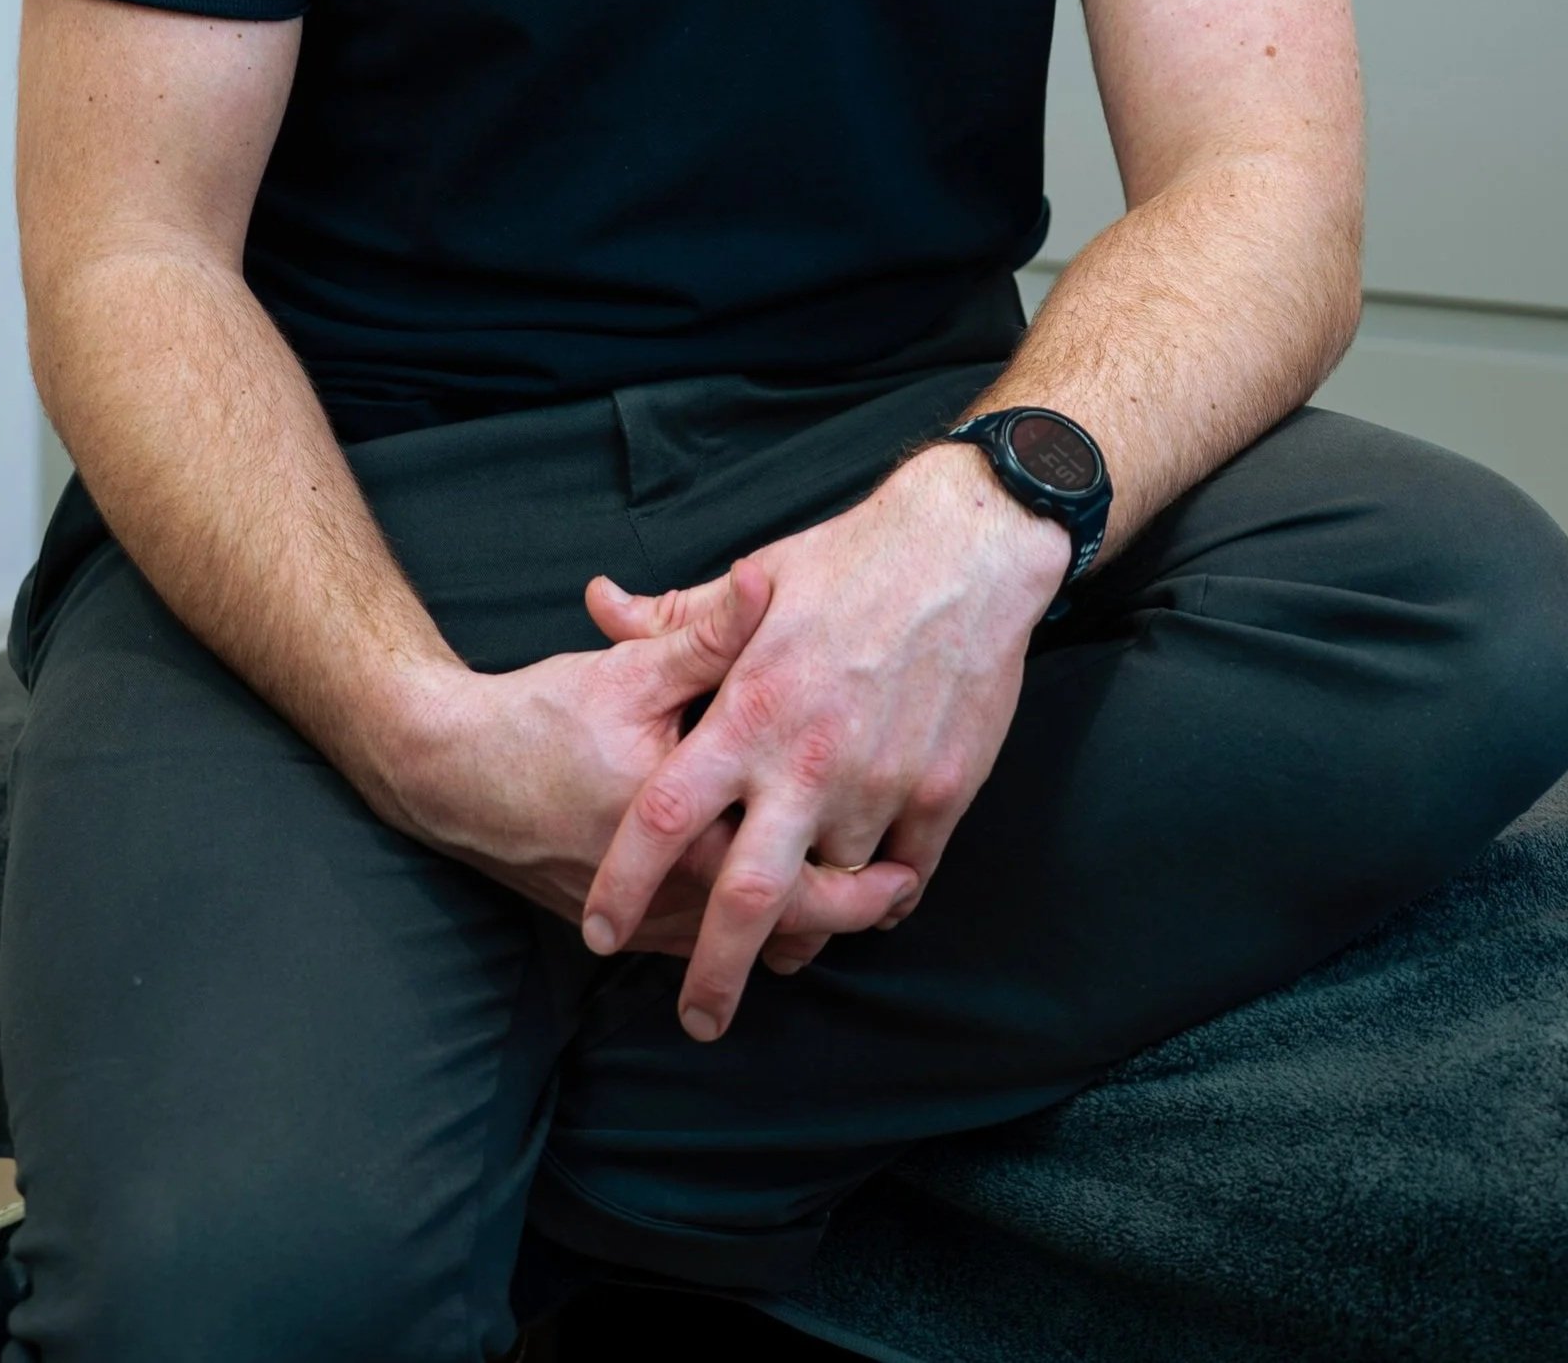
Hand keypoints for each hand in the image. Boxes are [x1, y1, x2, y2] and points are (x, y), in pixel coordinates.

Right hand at [376, 564, 919, 959]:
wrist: (452, 774)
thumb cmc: (544, 719)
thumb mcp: (631, 670)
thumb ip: (709, 632)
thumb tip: (767, 575)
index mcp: (684, 830)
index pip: (794, 877)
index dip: (863, 875)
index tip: (912, 859)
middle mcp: (670, 890)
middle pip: (785, 927)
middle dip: (849, 915)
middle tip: (902, 889)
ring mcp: (647, 919)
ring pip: (746, 941)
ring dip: (802, 924)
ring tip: (864, 895)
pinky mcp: (628, 924)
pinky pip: (708, 938)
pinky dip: (752, 925)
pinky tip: (783, 900)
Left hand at [579, 445, 1071, 1038]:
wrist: (966, 549)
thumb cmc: (852, 558)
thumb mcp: (756, 578)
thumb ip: (677, 618)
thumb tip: (601, 607)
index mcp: (749, 712)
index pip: (667, 815)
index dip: (628, 880)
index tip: (601, 930)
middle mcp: (806, 761)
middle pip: (748, 896)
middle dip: (715, 971)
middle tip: (696, 1019)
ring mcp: (878, 783)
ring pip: (831, 892)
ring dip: (810, 926)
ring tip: (791, 952)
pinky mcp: (940, 792)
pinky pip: (906, 875)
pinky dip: (884, 898)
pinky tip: (870, 904)